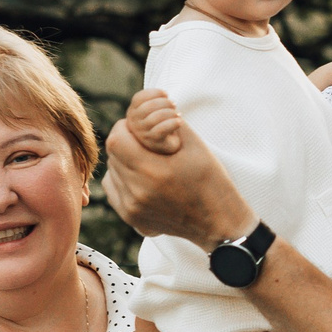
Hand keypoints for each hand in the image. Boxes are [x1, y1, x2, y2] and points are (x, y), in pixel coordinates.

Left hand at [104, 92, 255, 250]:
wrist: (219, 221)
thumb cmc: (211, 179)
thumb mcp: (194, 144)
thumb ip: (165, 122)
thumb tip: (143, 110)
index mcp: (153, 171)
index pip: (117, 138)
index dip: (126, 127)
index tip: (139, 127)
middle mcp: (138, 192)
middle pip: (113, 155)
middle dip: (127, 142)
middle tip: (146, 143)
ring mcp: (132, 209)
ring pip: (112, 171)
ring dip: (124, 161)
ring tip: (147, 162)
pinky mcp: (132, 218)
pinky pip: (114, 190)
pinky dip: (123, 180)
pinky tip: (142, 179)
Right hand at [128, 87, 185, 155]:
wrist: (167, 144)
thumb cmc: (162, 123)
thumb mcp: (155, 110)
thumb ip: (154, 101)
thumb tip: (165, 94)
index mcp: (133, 112)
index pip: (138, 98)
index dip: (153, 93)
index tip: (166, 94)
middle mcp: (134, 124)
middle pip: (147, 107)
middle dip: (164, 103)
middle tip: (174, 104)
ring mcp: (141, 134)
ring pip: (154, 118)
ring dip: (169, 113)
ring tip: (177, 114)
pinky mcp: (152, 143)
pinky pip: (160, 131)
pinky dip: (172, 124)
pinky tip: (179, 121)